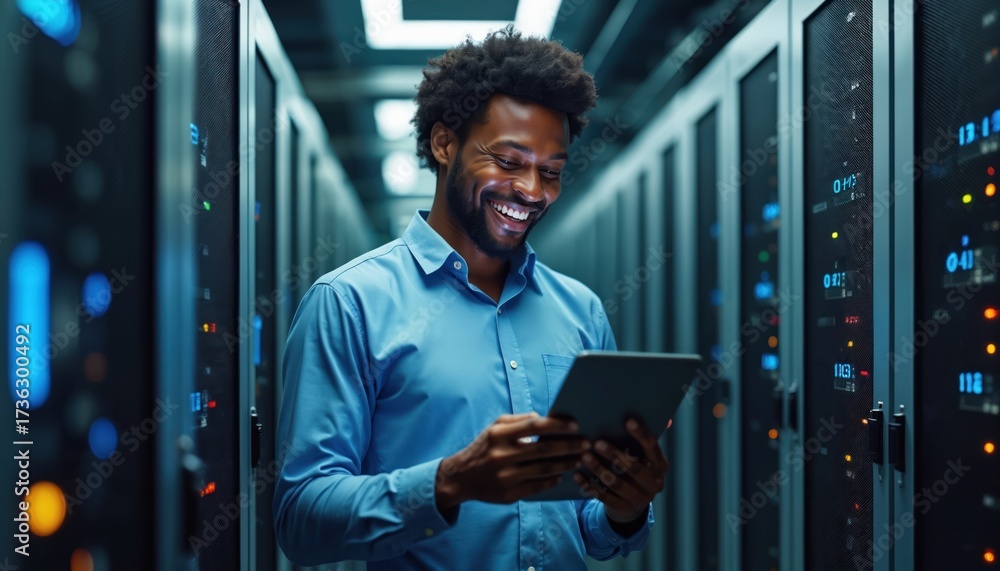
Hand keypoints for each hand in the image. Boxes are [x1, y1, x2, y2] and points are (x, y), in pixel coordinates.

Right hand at [436, 412, 589, 510]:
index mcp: (498, 435)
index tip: (575, 425)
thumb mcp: (494, 429)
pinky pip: (536, 486)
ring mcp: (505, 476)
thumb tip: (541, 417)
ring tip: (578, 460)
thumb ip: (516, 420)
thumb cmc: (483, 448)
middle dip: (569, 446)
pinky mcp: (508, 494)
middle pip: (543, 449)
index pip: (534, 426)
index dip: (557, 425)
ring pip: (543, 469)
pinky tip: (561, 476)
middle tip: (586, 444)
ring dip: (565, 464)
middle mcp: (501, 455)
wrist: (461, 477)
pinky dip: (551, 480)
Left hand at [572, 417, 667, 525]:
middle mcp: (654, 484)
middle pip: (634, 468)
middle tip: (596, 442)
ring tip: (584, 456)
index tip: (627, 421)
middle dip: (614, 454)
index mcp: (660, 466)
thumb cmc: (635, 470)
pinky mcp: (623, 509)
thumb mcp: (643, 457)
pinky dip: (590, 485)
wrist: (632, 505)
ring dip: (599, 469)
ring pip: (617, 483)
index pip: (652, 448)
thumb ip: (645, 440)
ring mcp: (640, 499)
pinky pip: (604, 497)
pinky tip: (577, 474)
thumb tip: (666, 418)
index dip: (641, 434)